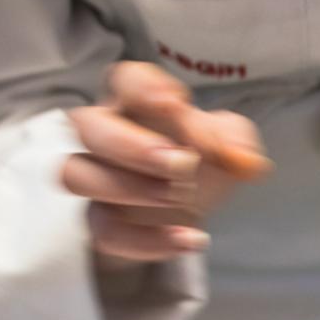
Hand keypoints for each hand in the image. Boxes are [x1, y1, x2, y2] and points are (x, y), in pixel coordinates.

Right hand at [63, 61, 271, 263]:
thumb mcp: (229, 144)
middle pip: (87, 124)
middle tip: (182, 163)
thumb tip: (244, 160)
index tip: (177, 103)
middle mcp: (105, 134)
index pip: (124, 79)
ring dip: (130, 189)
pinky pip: (105, 232)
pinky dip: (149, 240)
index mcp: (137, 103)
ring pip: (76, 175)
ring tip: (182, 199)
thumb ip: (237, 141)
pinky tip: (190, 240)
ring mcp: (95, 177)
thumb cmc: (200, 159)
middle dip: (132, 145)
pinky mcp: (99, 220)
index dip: (144, 87)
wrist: (186, 209)